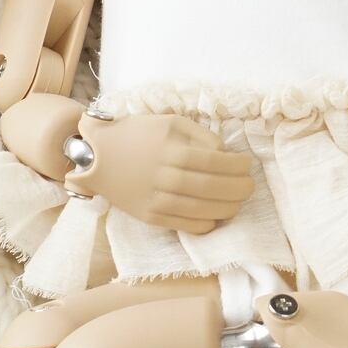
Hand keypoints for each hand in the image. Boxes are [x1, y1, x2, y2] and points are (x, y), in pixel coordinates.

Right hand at [66, 112, 253, 233]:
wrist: (98, 156)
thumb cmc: (137, 134)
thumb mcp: (170, 121)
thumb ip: (200, 134)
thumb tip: (223, 152)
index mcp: (173, 151)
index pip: (217, 163)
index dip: (238, 166)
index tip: (247, 165)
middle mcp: (167, 178)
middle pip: (214, 188)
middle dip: (239, 189)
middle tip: (249, 186)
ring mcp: (158, 200)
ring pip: (203, 210)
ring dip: (228, 208)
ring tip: (238, 202)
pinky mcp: (151, 217)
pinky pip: (186, 226)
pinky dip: (206, 224)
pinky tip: (216, 217)